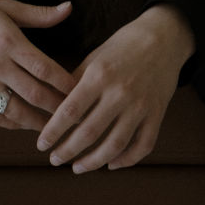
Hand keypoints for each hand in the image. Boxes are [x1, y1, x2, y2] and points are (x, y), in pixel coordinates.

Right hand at [0, 0, 76, 131]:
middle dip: (57, 107)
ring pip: (14, 111)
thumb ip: (40, 14)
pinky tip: (26, 124)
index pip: (42, 68)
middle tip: (74, 114)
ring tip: (54, 126)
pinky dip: (12, 124)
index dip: (63, 82)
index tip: (79, 90)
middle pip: (33, 94)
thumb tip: (68, 8)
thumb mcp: (9, 7)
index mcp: (8, 42)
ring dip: (37, 122)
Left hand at [36, 4, 194, 171]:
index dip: (53, 132)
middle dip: (67, 151)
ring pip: (114, 146)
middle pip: (89, 133)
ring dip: (93, 162)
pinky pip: (142, 146)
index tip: (41, 145)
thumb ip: (75, 82)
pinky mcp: (157, 113)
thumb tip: (55, 109)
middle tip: (54, 160)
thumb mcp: (95, 57)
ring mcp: (141, 105)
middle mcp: (120, 92)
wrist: (162, 37)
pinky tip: (111, 164)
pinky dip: (126, 161)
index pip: (70, 110)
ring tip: (77, 168)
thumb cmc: (122, 46)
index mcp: (100, 75)